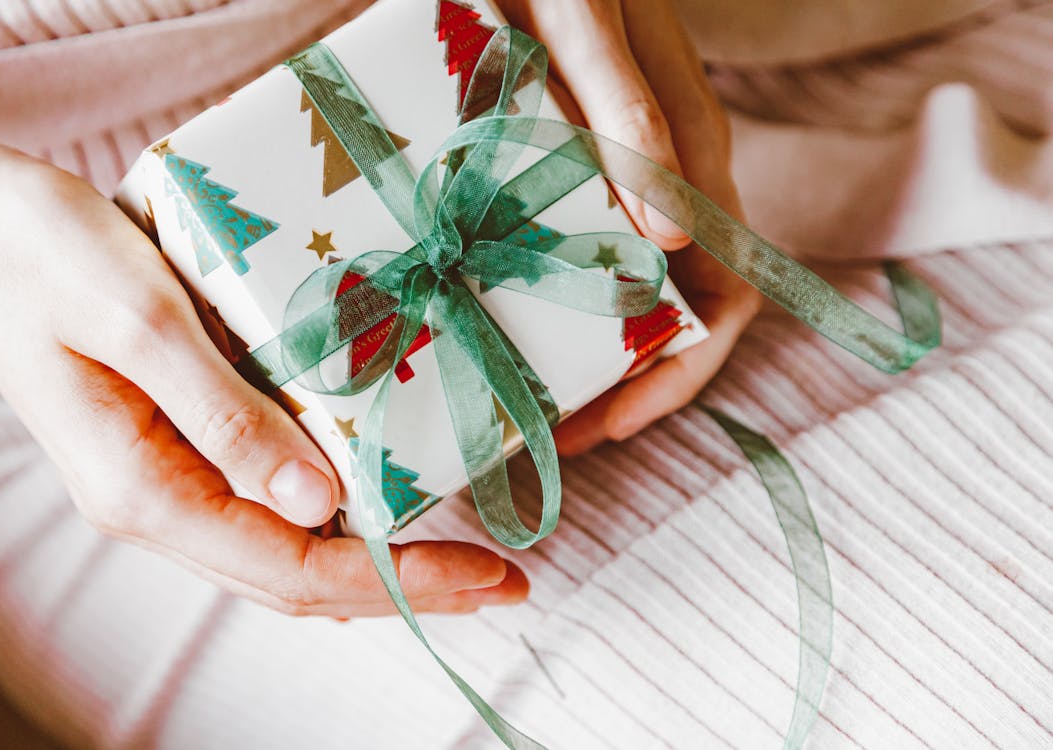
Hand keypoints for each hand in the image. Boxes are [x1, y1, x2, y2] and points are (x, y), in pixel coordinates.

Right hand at [0, 111, 526, 616]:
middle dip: (405, 587)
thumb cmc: (41, 253)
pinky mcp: (170, 442)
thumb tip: (324, 503)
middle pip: (297, 578)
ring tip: (460, 556)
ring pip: (284, 550)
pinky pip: (264, 506)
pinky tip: (379, 501)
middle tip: (500, 582)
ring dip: (376, 561)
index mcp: (145, 489)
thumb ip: (228, 418)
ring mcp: (161, 478)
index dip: (396, 581)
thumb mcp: (141, 321)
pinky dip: (334, 517)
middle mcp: (155, 502)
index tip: (480, 575)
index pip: (293, 568)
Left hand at [498, 0, 762, 454]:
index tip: (613, 423)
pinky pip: (583, 254)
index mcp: (693, 161)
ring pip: (629, 291)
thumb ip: (631, 114)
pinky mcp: (582, 169)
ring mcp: (627, 178)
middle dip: (627, 383)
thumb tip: (669, 234)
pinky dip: (554, 301)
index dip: (681, 373)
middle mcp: (670, 181)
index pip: (725, 297)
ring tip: (525, 392)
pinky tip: (499, 317)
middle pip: (678, 312)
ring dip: (590, 350)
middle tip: (552, 430)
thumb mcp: (591, 28)